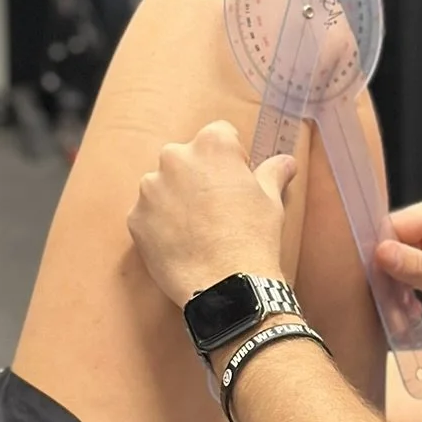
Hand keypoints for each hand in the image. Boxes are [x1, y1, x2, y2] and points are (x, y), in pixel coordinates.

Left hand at [130, 120, 297, 306]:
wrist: (227, 286)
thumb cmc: (253, 237)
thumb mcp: (271, 200)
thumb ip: (272, 173)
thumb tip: (286, 161)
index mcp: (212, 145)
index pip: (220, 135)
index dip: (231, 159)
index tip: (237, 183)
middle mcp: (175, 158)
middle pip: (186, 159)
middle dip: (198, 176)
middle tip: (216, 209)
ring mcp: (150, 188)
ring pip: (163, 186)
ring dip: (176, 200)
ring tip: (197, 230)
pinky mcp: (135, 218)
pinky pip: (148, 215)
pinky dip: (160, 225)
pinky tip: (181, 244)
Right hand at [374, 194, 421, 351]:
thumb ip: (419, 267)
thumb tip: (380, 251)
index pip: (396, 224)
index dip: (381, 252)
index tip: (376, 282)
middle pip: (391, 245)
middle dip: (387, 277)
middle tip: (391, 309)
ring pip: (393, 266)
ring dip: (393, 292)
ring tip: (402, 316)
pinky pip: (403, 281)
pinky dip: (401, 299)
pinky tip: (410, 314)